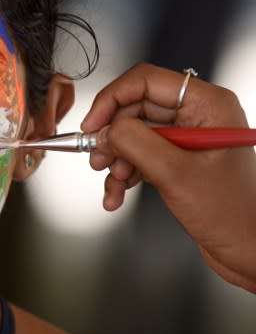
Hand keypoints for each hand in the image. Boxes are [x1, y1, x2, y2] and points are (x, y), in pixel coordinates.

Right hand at [81, 62, 255, 292]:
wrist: (249, 252)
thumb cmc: (234, 215)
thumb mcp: (176, 175)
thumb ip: (136, 144)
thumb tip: (105, 129)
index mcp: (208, 105)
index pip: (146, 81)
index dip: (112, 99)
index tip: (92, 124)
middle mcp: (197, 115)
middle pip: (135, 108)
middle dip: (112, 135)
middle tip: (97, 156)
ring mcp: (186, 138)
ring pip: (132, 134)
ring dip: (115, 158)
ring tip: (112, 181)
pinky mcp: (177, 159)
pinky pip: (138, 155)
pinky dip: (123, 174)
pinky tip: (117, 194)